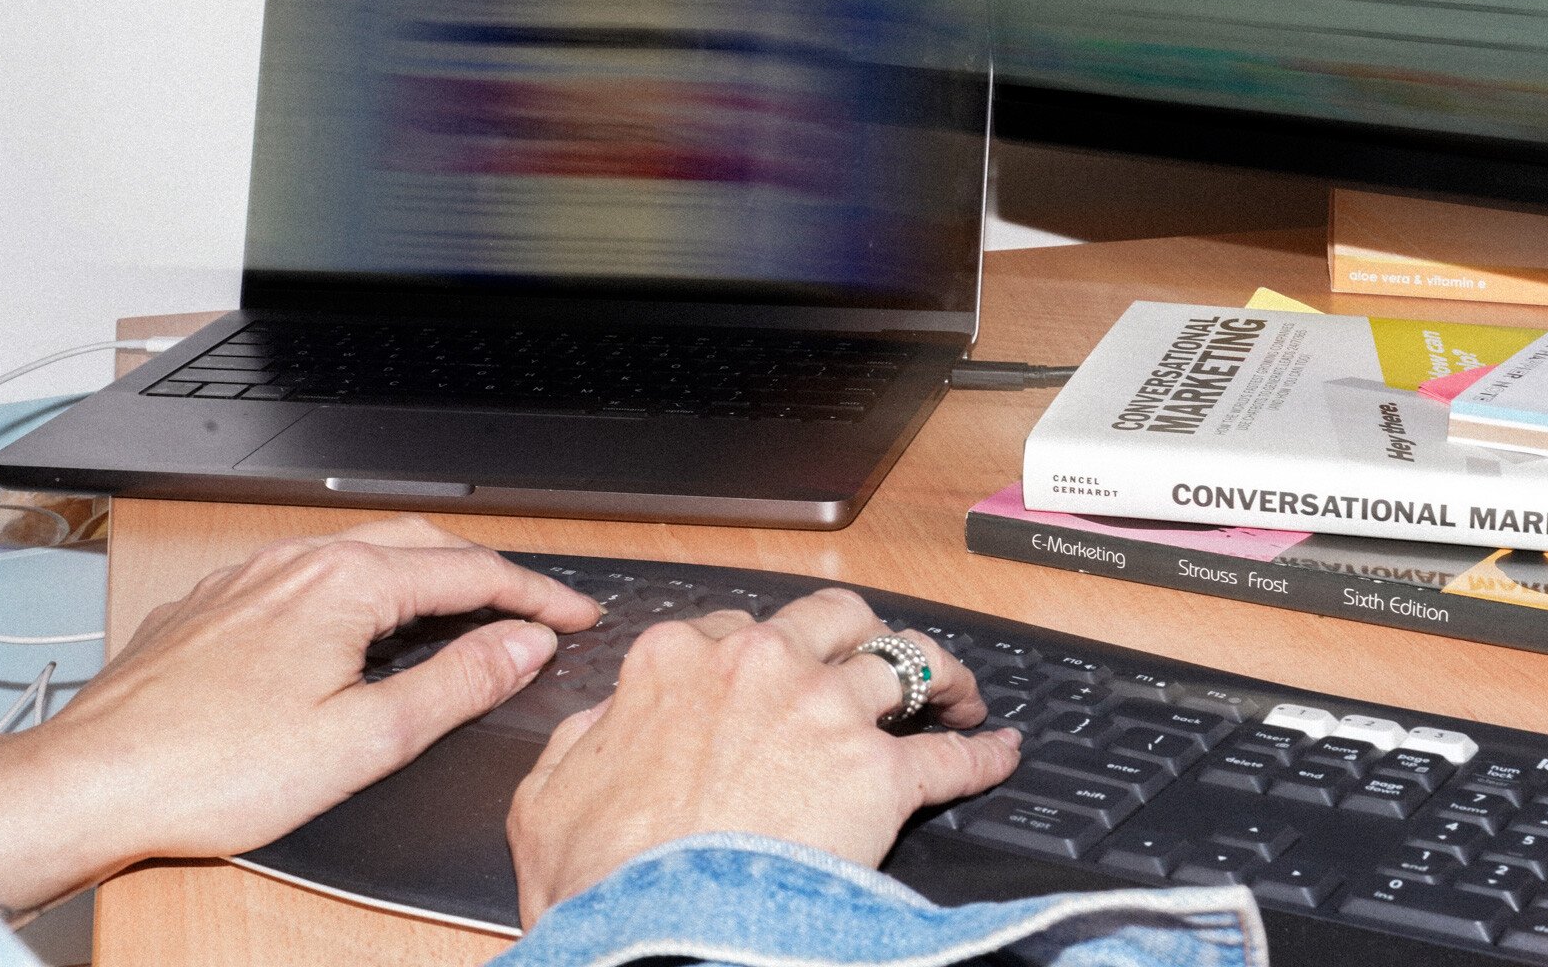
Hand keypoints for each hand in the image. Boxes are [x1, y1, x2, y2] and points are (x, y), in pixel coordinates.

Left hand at [0, 516, 599, 915]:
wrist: (93, 781)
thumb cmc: (212, 769)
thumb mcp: (366, 739)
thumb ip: (457, 683)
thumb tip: (522, 643)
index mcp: (347, 585)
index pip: (473, 572)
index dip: (537, 595)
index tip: (576, 616)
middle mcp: (299, 563)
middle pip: (423, 546)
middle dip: (489, 573)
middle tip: (535, 610)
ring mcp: (251, 577)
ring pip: (363, 552)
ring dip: (426, 574)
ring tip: (464, 610)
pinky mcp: (215, 603)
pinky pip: (311, 573)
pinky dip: (364, 587)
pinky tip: (360, 625)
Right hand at [507, 588, 1021, 925]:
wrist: (661, 928)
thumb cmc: (606, 877)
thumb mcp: (548, 798)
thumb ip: (579, 743)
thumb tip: (599, 725)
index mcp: (677, 664)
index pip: (737, 628)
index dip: (765, 651)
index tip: (779, 672)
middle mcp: (761, 666)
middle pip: (834, 618)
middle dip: (858, 633)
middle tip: (873, 659)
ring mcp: (827, 712)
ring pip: (906, 659)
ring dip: (935, 671)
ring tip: (953, 691)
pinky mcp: (883, 774)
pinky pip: (952, 756)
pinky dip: (983, 754)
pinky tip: (999, 753)